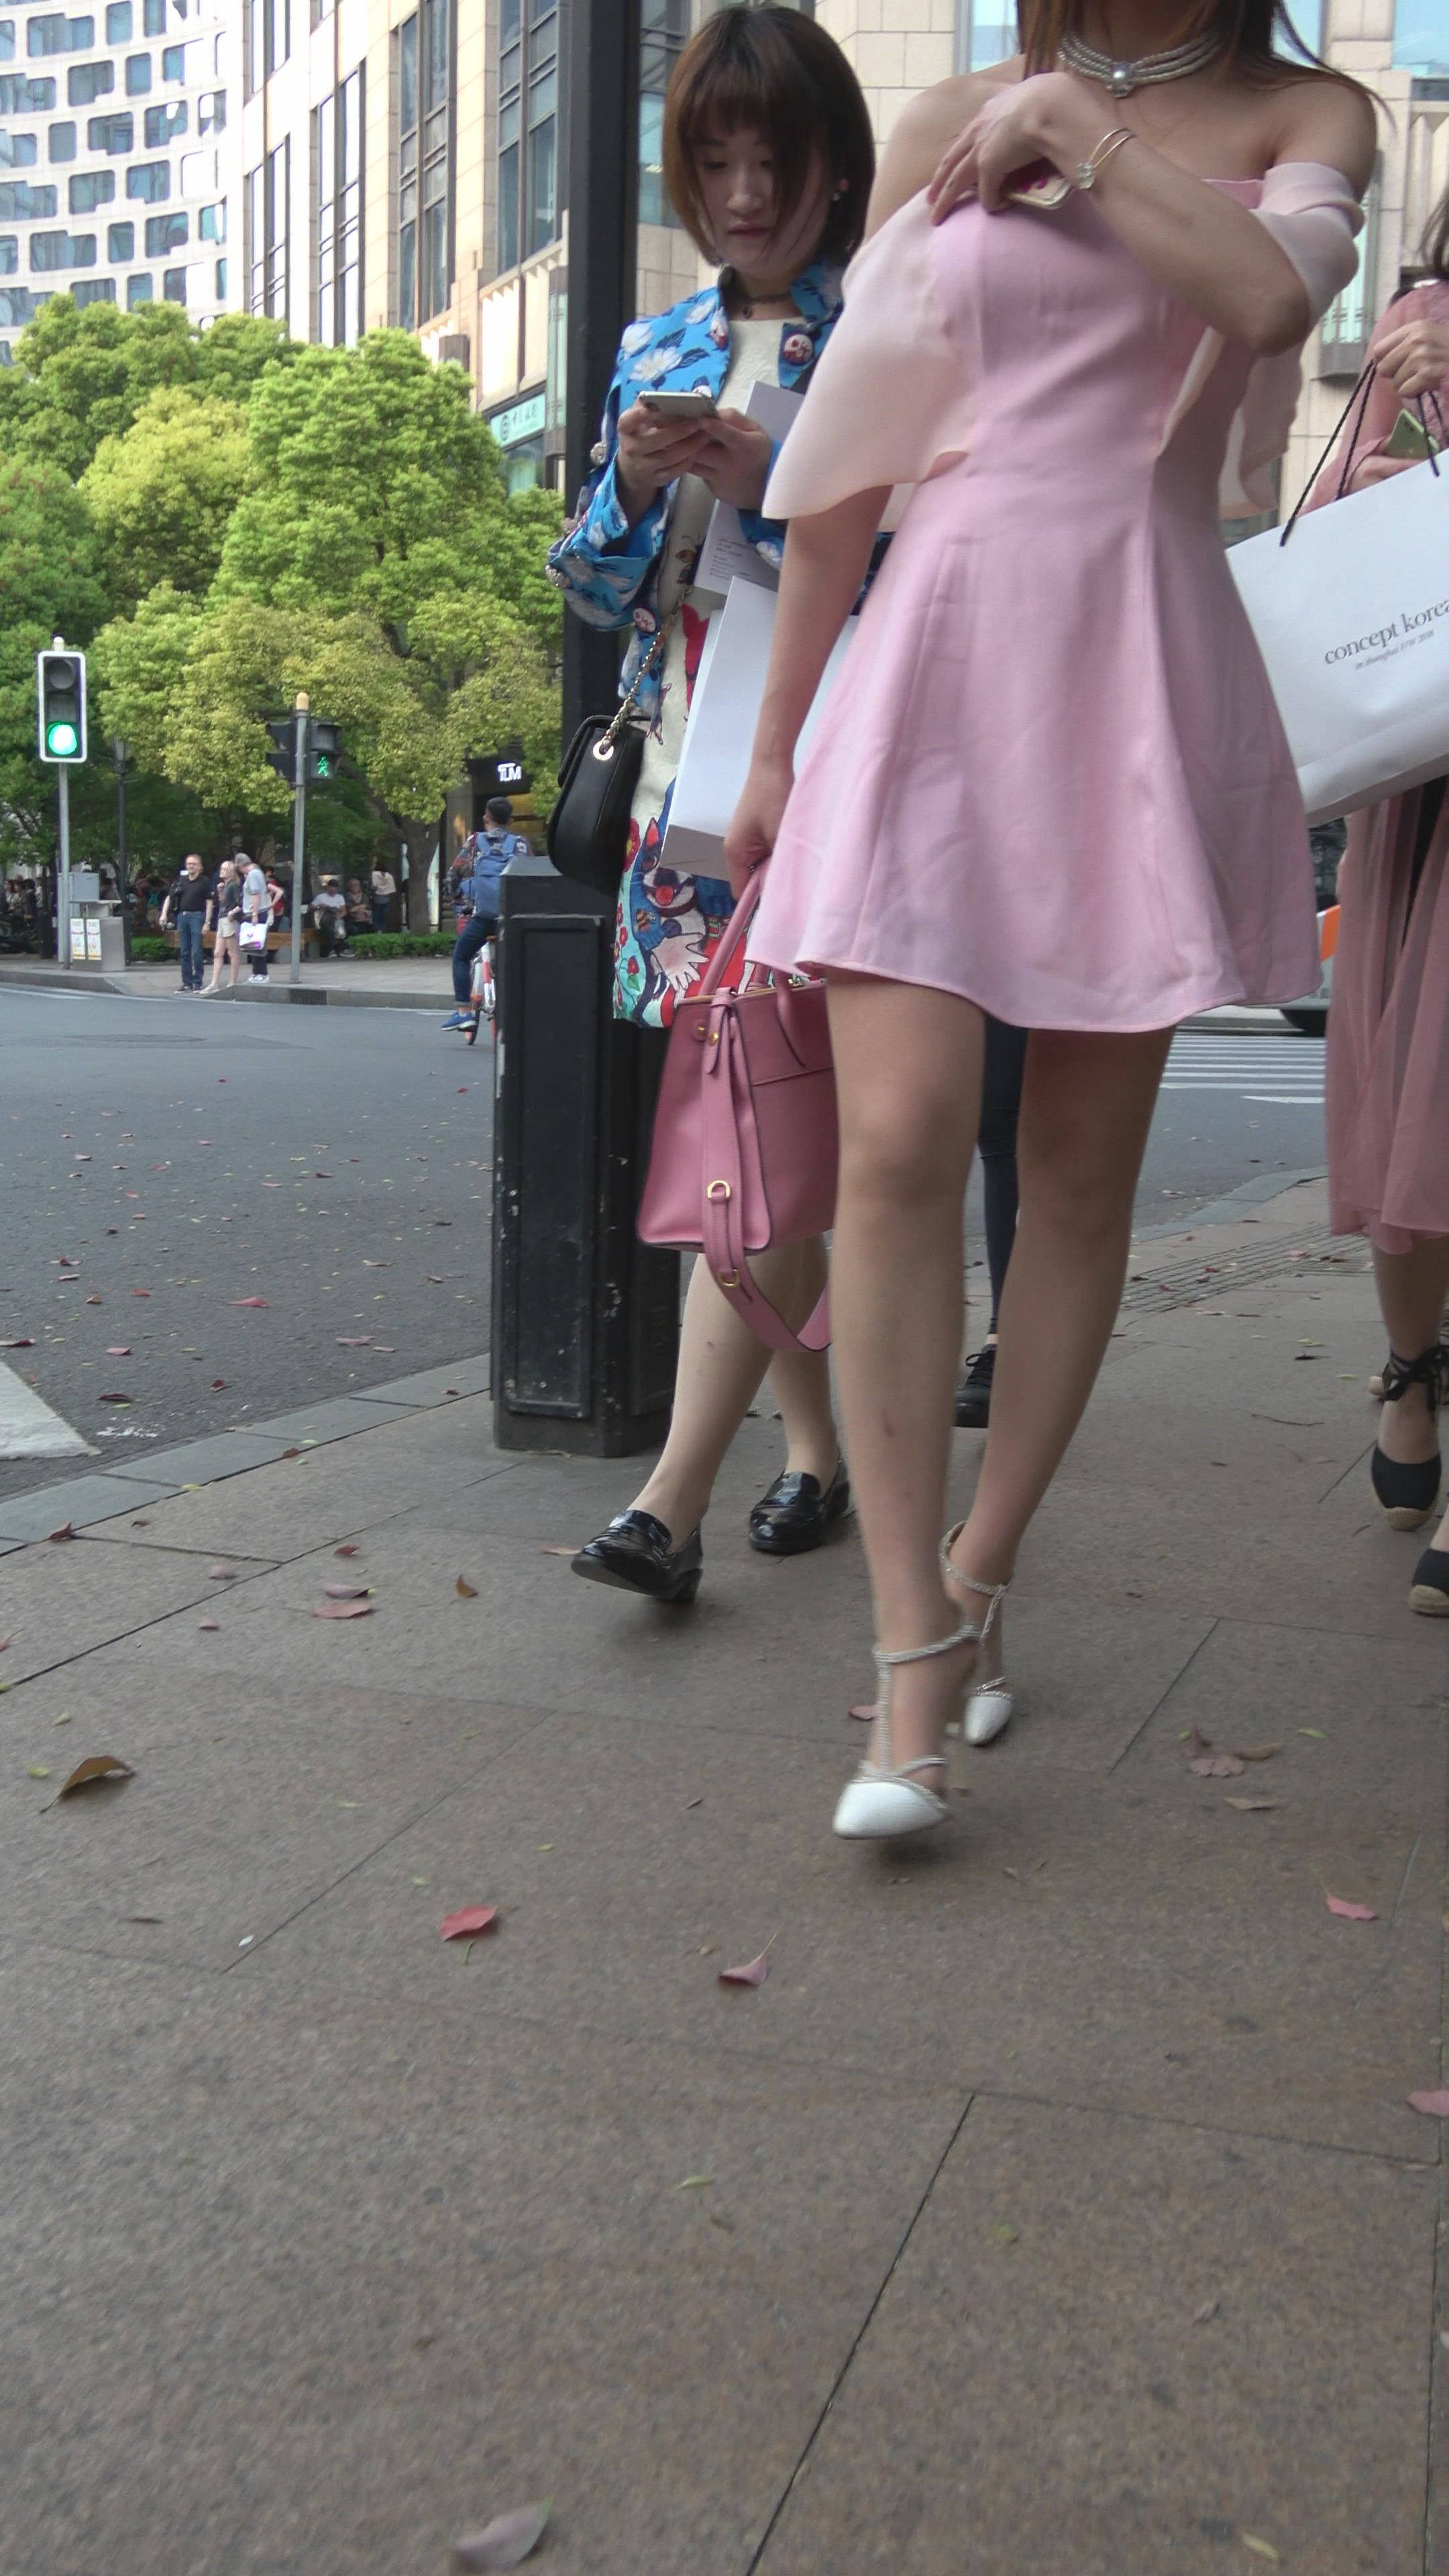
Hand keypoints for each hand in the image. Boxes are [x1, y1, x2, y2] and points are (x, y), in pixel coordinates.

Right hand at [614, 399, 711, 524]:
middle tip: (698, 422)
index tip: (652, 409)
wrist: (634, 466)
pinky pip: (674, 471)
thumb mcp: (640, 418)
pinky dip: (687, 460)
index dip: (639, 415)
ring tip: (705, 435)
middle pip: (657, 439)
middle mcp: (631, 448)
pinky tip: (698, 450)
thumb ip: (651, 404)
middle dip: (680, 430)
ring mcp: (642, 466)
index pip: (629, 420)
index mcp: (625, 428)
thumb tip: (675, 395)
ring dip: (690, 446)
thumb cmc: (642, 432)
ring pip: (669, 457)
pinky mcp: (655, 479)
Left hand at [688, 409, 774, 511]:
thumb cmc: (758, 452)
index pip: (727, 435)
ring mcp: (720, 478)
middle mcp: (730, 463)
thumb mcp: (755, 430)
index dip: (713, 427)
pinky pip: (696, 474)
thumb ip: (735, 419)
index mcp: (744, 445)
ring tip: (679, 441)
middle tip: (679, 428)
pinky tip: (687, 456)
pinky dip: (689, 463)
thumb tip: (712, 412)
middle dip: (687, 438)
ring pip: (692, 464)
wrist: (765, 487)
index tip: (701, 420)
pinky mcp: (713, 488)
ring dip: (683, 452)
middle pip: (700, 450)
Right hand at [724, 756, 793, 898]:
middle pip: (752, 879)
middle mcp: (735, 848)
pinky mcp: (755, 830)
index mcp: (734, 852)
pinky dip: (777, 852)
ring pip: (762, 865)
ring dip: (777, 864)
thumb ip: (777, 867)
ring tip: (795, 860)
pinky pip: (765, 851)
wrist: (772, 763)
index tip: (781, 904)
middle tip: (795, 880)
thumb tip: (780, 893)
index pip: (741, 890)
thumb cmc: (773, 798)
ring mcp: (745, 838)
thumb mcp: (779, 836)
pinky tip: (792, 846)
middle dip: (771, 880)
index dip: (758, 900)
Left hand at [926, 72, 1089, 221]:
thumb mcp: (1033, 99)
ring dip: (945, 202)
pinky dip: (992, 204)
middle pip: (950, 161)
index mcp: (989, 111)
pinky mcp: (988, 167)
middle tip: (929, 198)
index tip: (951, 165)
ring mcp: (980, 149)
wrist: (1050, 105)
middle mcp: (978, 129)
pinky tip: (999, 208)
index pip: (967, 136)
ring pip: (955, 182)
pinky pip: (986, 195)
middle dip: (938, 180)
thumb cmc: (1051, 99)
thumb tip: (1040, 116)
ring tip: (936, 217)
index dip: (958, 154)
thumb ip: (1029, 109)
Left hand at [1373, 312, 1448, 402]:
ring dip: (1408, 385)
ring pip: (1395, 382)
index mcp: (1414, 328)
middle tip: (1412, 374)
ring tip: (1424, 378)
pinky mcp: (1427, 373)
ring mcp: (1421, 356)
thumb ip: (1406, 343)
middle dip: (1395, 376)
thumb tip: (1380, 360)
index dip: (1384, 362)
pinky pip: (1405, 391)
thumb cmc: (1448, 350)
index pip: (1379, 349)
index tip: (1395, 366)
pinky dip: (1414, 392)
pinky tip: (1427, 385)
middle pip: (1383, 368)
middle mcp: (1416, 339)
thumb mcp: (1429, 336)